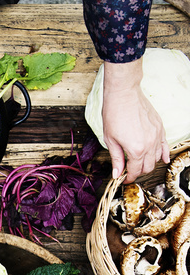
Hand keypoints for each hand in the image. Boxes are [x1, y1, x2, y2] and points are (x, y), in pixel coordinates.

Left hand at [101, 59, 167, 181]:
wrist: (124, 95)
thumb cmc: (114, 115)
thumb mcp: (110, 140)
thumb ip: (116, 158)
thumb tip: (117, 173)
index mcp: (136, 150)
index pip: (134, 171)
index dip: (128, 178)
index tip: (123, 179)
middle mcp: (149, 144)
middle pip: (147, 167)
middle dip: (138, 172)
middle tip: (129, 172)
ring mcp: (157, 136)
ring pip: (156, 158)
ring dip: (148, 164)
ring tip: (139, 165)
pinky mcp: (160, 128)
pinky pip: (165, 145)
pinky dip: (163, 154)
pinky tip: (163, 159)